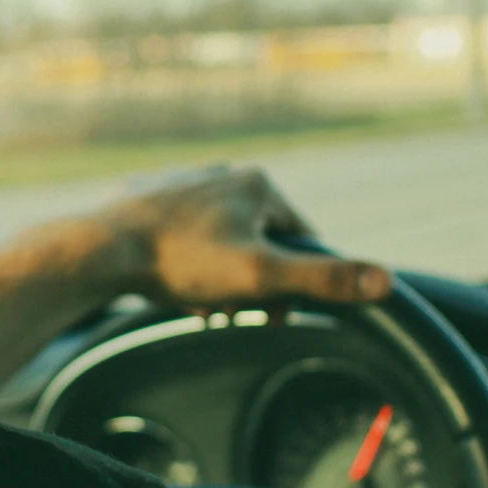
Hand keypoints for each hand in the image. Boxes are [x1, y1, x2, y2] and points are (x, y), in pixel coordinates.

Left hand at [97, 163, 391, 309]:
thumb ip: (323, 279)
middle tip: (234, 315)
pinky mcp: (148, 197)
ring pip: (220, 240)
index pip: (299, 234)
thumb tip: (386, 281)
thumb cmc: (181, 260)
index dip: (295, 280)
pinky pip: (183, 236)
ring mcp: (183, 182)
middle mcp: (222, 172)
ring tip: (203, 308)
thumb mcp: (261, 276)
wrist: (100, 249)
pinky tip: (174, 290)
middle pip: (258, 239)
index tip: (276, 313)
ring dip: (219, 280)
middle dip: (252, 283)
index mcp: (257, 183)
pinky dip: (187, 266)